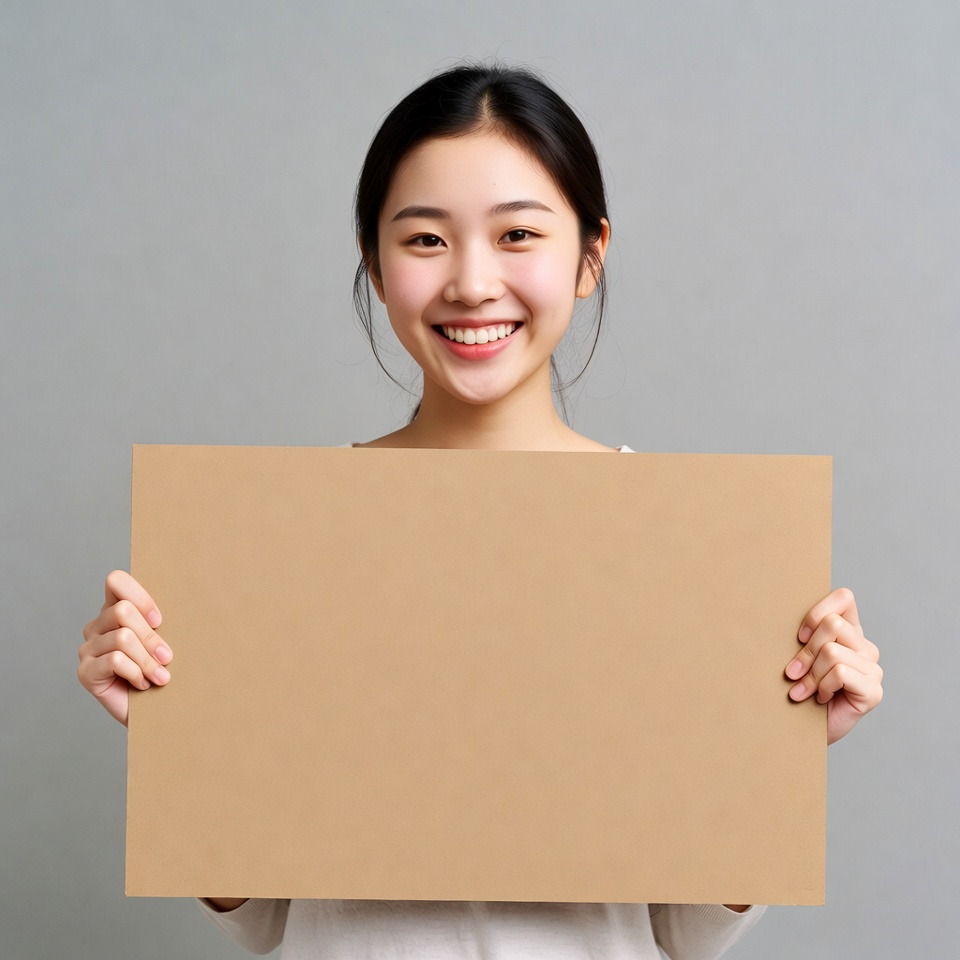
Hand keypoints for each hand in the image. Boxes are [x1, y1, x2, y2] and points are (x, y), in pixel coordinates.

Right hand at [78, 570, 172, 725]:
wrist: (157, 713)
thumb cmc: (162, 672)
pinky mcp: (85, 672)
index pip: (116, 581)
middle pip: (122, 611)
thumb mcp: (165, 641)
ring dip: (148, 660)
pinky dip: (137, 673)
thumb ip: (161, 621)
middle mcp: (97, 627)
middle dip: (151, 636)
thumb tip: (185, 601)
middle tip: (167, 657)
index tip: (160, 620)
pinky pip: (116, 661)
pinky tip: (143, 684)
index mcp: (114, 611)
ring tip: (160, 676)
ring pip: (122, 638)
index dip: (140, 597)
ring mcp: (87, 649)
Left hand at [785, 587, 882, 744]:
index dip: (817, 613)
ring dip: (810, 674)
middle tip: (793, 673)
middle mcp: (865, 647)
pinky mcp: (873, 691)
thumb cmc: (797, 689)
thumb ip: (801, 635)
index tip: (798, 637)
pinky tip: (820, 698)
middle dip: (805, 651)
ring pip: (832, 651)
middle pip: (832, 625)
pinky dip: (822, 686)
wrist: (800, 730)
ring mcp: (873, 669)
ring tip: (804, 690)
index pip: (845, 597)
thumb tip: (774, 612)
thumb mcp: (797, 656)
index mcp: (849, 632)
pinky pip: (840, 673)